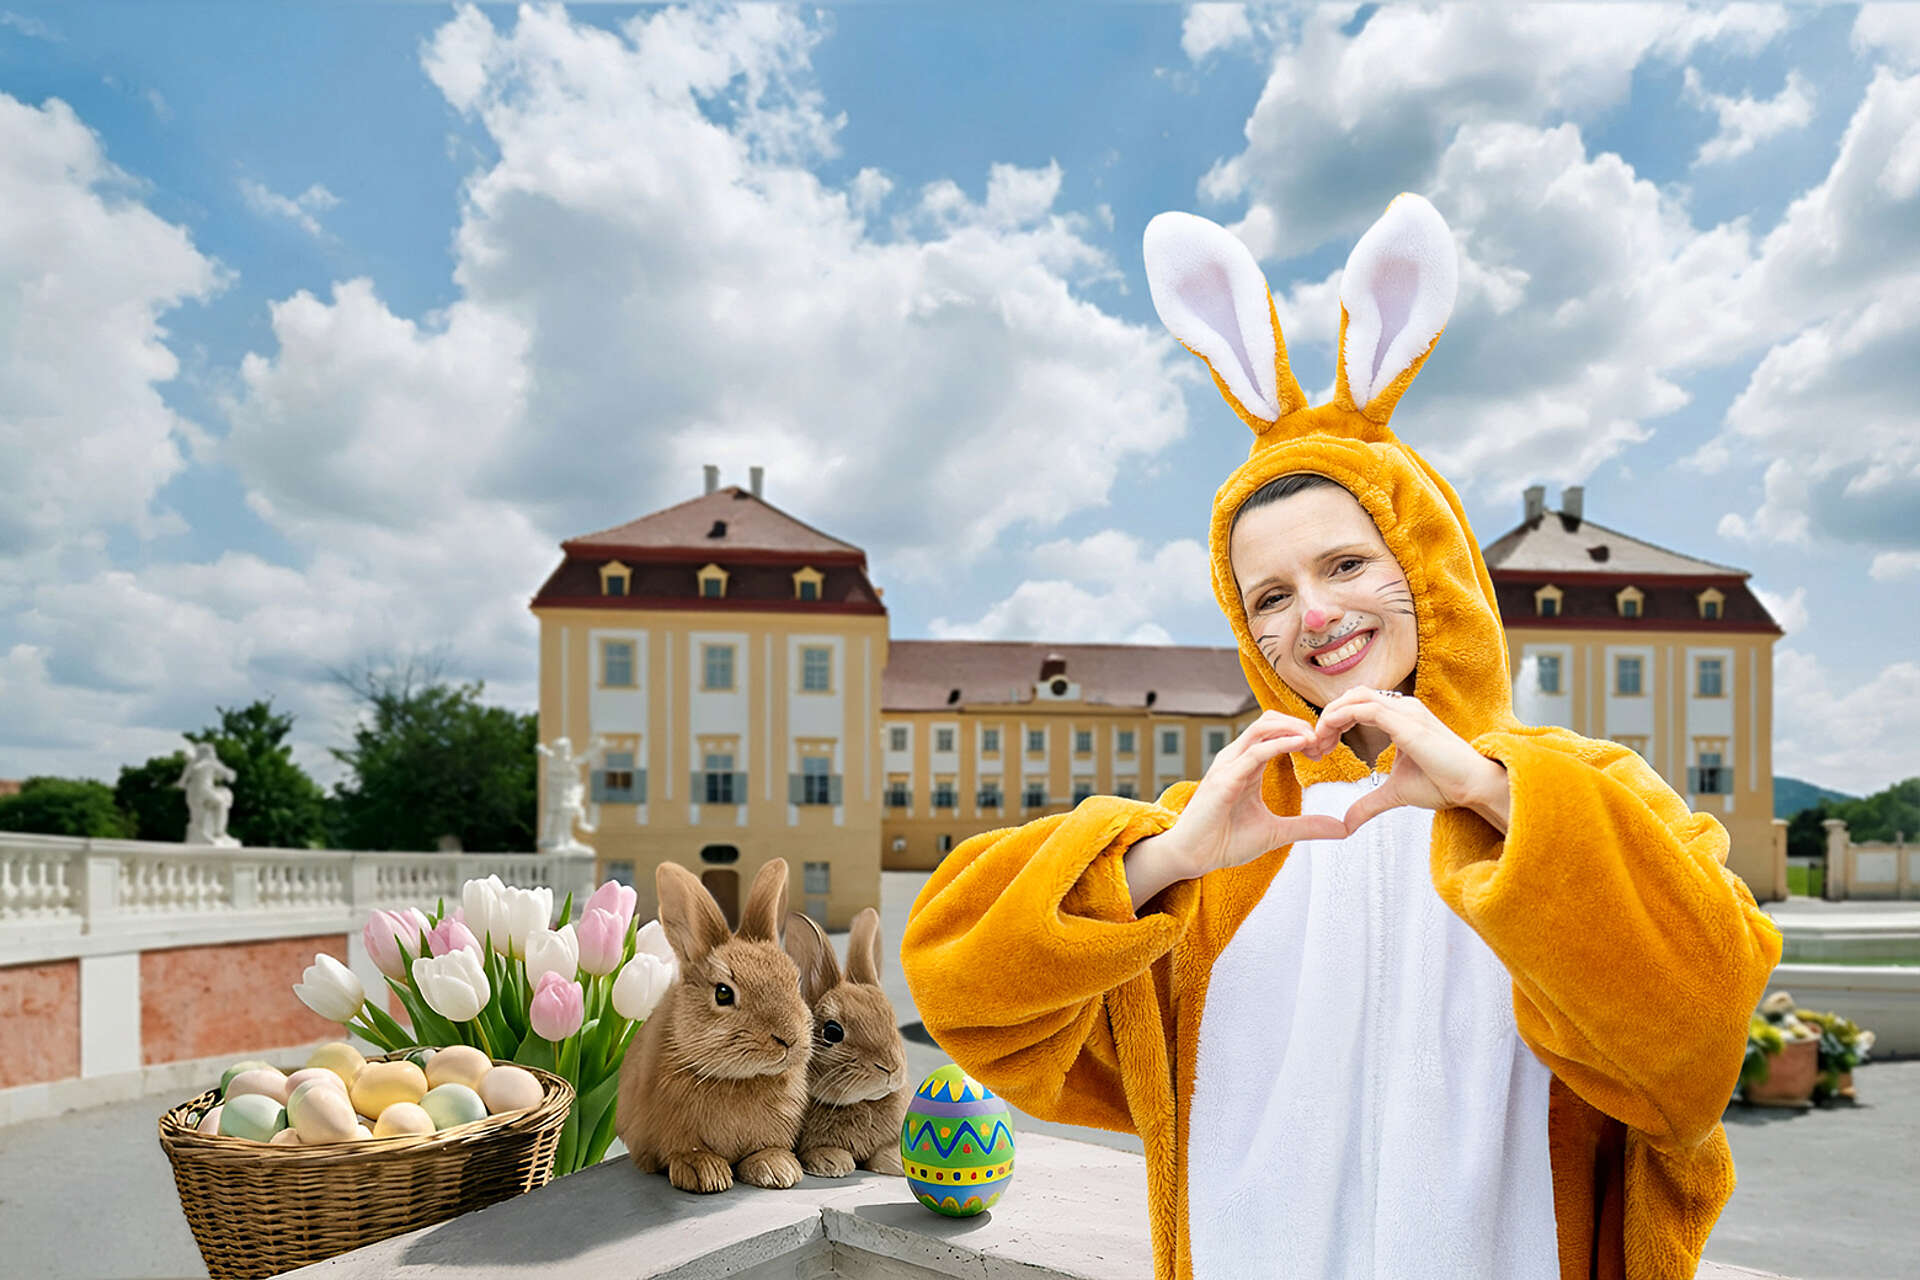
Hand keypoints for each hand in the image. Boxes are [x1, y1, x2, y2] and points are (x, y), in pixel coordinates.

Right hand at [1155, 710, 1349, 879]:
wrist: (1193, 856)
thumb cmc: (1225, 841)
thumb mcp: (1276, 832)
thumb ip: (1307, 826)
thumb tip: (1342, 828)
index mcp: (1246, 765)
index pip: (1275, 732)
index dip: (1302, 734)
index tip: (1323, 751)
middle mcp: (1236, 758)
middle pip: (1270, 720)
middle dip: (1300, 725)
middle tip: (1324, 743)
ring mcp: (1229, 765)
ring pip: (1262, 727)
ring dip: (1293, 729)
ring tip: (1315, 740)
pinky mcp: (1225, 778)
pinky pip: (1255, 751)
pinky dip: (1281, 744)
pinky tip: (1302, 745)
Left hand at [1299, 689, 1509, 834]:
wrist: (1475, 786)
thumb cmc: (1444, 784)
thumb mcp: (1395, 793)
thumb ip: (1368, 803)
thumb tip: (1346, 823)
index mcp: (1402, 716)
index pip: (1357, 705)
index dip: (1334, 722)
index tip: (1321, 749)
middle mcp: (1403, 707)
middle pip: (1352, 696)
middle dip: (1327, 718)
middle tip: (1313, 747)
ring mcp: (1406, 711)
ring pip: (1354, 698)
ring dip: (1329, 718)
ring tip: (1317, 744)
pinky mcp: (1406, 722)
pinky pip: (1363, 709)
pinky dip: (1339, 719)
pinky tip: (1328, 738)